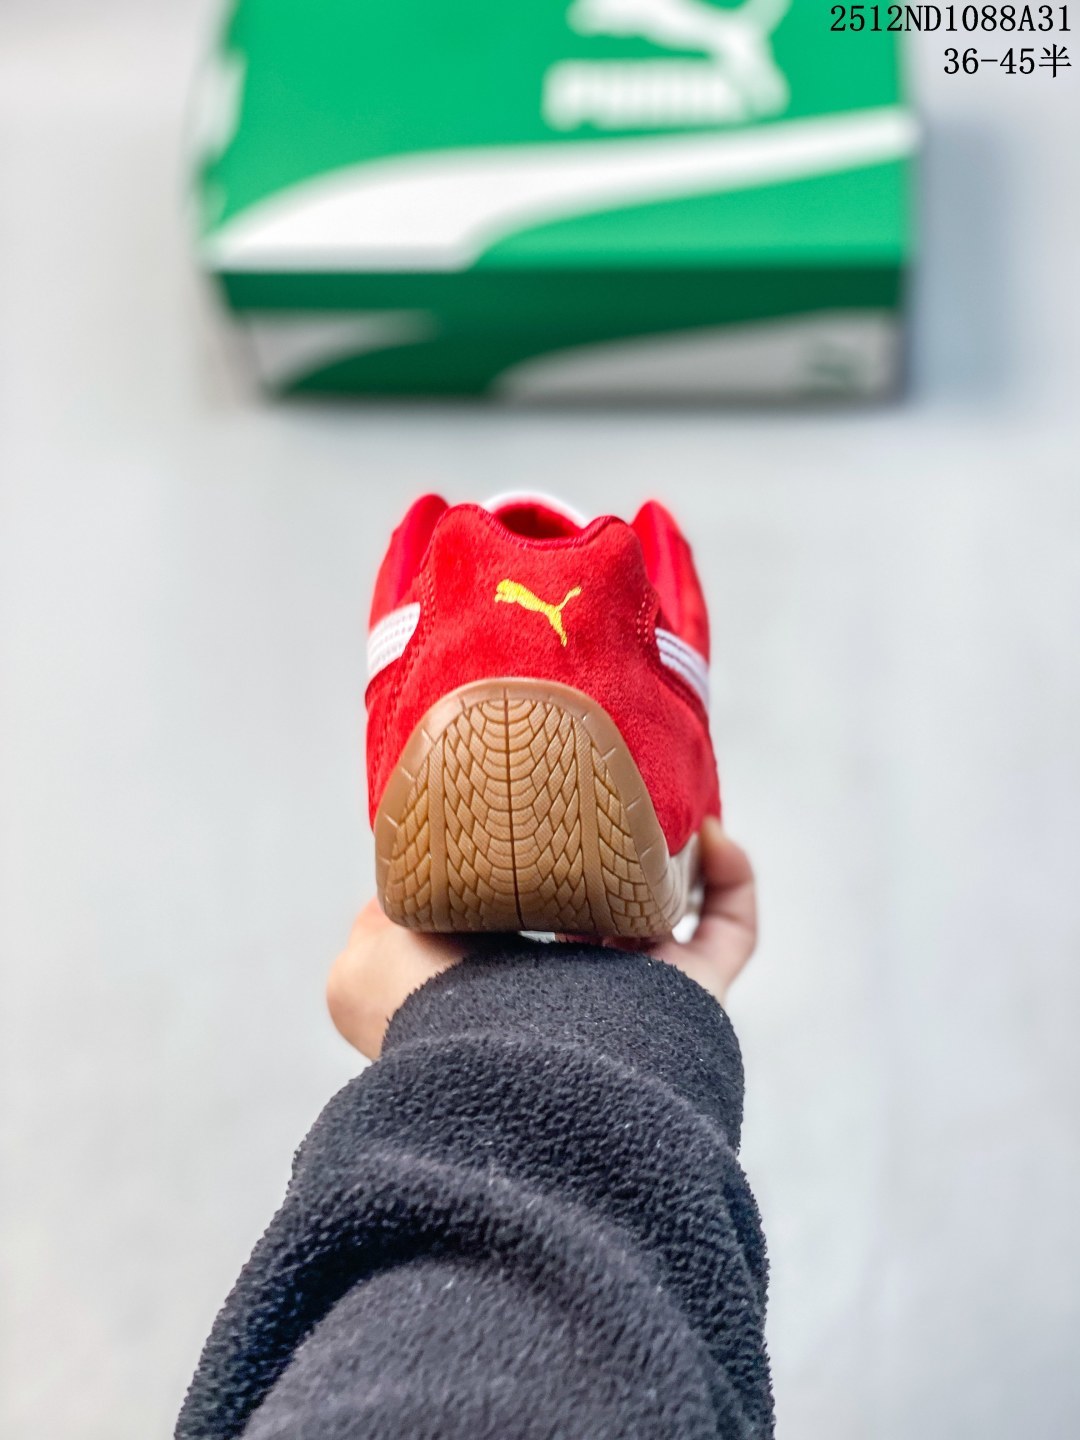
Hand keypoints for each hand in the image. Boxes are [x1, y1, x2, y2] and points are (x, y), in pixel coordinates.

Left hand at [327, 817, 756, 1060]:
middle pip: (606, 917)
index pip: (525, 922)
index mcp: (503, 986)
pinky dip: (733, 880)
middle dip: (611, 859)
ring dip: (670, 859)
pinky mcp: (694, 995)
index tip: (536, 812)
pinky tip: (710, 832)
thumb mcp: (364, 963)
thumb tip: (409, 885)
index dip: (534, 867)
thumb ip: (384, 915)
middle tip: (608, 802)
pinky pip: (731, 933)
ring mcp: (639, 997)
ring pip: (670, 919)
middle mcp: (574, 994)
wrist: (499, 1068)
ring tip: (658, 801)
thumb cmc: (429, 1013)